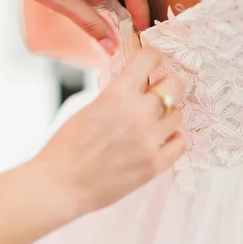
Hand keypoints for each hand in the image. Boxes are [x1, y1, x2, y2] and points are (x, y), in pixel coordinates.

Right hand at [34, 49, 185, 214]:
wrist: (61, 184)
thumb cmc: (67, 147)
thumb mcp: (90, 108)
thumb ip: (117, 95)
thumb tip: (135, 86)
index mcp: (117, 94)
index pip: (150, 59)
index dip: (152, 59)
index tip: (152, 63)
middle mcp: (138, 113)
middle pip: (175, 85)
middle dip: (167, 86)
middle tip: (158, 94)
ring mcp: (149, 139)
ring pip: (178, 114)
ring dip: (167, 115)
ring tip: (153, 123)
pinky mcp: (155, 164)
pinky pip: (181, 142)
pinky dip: (172, 139)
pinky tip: (159, 141)